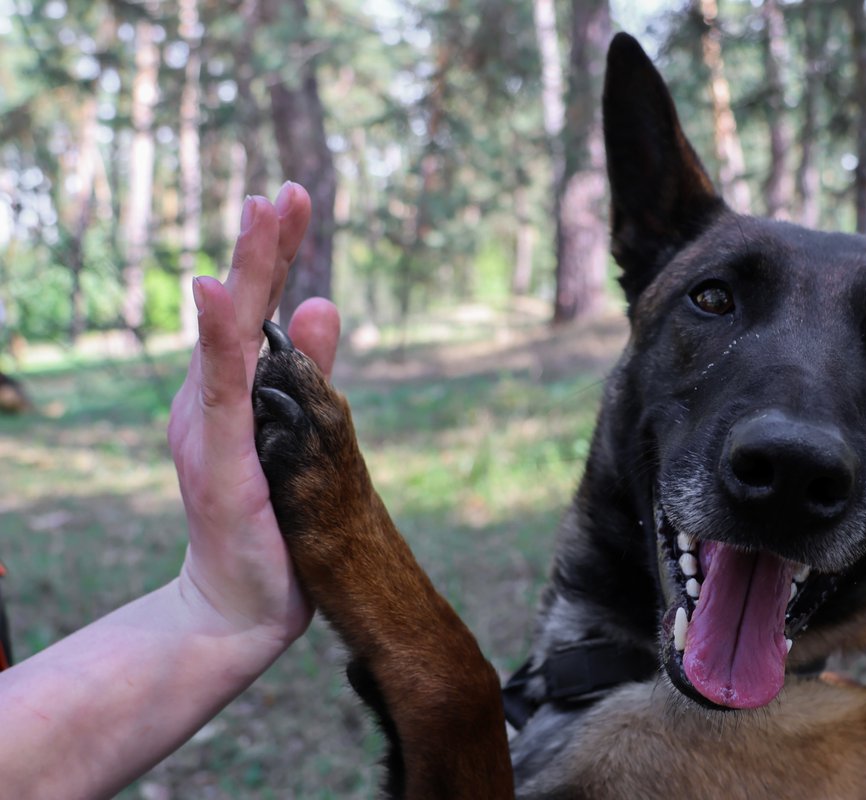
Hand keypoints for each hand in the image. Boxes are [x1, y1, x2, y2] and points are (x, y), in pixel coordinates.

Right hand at [167, 182, 340, 648]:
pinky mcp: (216, 458)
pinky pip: (219, 391)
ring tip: (261, 215)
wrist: (242, 605)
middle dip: (264, 249)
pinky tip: (216, 294)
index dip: (275, 255)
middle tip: (284, 192)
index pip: (257, 312)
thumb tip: (325, 303)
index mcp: (233, 392)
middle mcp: (211, 399)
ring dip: (246, 274)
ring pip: (228, 337)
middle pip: (239, 310)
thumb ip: (305, 371)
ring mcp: (209, 426)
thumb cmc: (273, 521)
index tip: (294, 200)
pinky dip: (217, 340)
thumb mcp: (295, 434)